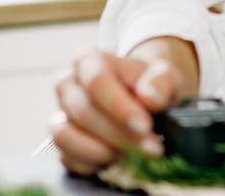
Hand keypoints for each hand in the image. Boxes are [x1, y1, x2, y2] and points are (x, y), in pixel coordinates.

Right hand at [49, 42, 190, 175]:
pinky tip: (117, 161)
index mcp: (88, 60)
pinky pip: (66, 157)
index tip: (145, 126)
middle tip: (150, 149)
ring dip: (101, 151)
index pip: (96, 81)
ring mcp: (60, 114)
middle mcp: (67, 85)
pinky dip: (93, 164)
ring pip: (66, 136)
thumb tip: (151, 98)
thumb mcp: (164, 77)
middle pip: (83, 111)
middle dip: (119, 135)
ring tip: (132, 155)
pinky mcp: (61, 142)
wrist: (146, 99)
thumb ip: (161, 82)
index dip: (120, 107)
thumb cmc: (150, 84)